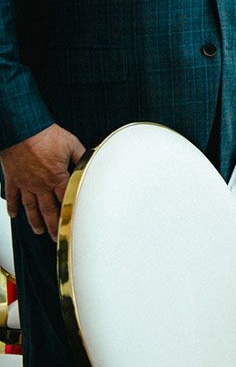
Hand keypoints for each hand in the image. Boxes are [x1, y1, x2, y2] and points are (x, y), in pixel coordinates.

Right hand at [0, 124, 85, 240]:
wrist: (23, 129)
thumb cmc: (46, 135)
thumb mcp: (71, 144)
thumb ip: (81, 156)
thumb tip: (91, 161)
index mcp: (56, 178)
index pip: (65, 200)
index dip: (69, 213)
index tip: (71, 224)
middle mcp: (40, 184)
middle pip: (47, 210)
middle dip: (52, 225)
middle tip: (55, 237)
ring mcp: (24, 183)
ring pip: (30, 207)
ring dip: (34, 220)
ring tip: (38, 231)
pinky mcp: (13, 179)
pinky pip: (12, 196)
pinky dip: (12, 206)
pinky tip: (13, 215)